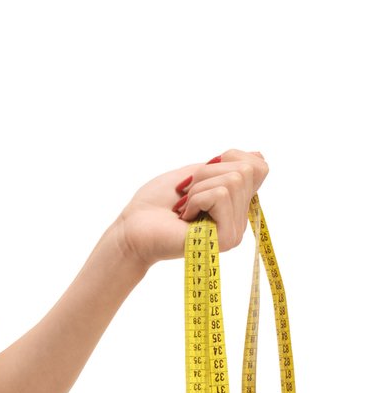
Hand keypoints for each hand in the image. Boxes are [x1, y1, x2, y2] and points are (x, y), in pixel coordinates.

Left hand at [115, 149, 269, 270]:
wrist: (133, 229)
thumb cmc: (155, 203)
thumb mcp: (193, 174)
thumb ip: (224, 166)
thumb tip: (258, 154)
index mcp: (235, 202)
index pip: (259, 167)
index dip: (232, 157)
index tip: (201, 174)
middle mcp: (240, 217)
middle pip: (245, 170)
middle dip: (206, 173)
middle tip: (186, 194)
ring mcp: (236, 230)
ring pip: (233, 180)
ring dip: (198, 188)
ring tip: (184, 207)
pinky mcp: (227, 238)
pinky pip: (221, 195)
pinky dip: (196, 199)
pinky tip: (185, 217)